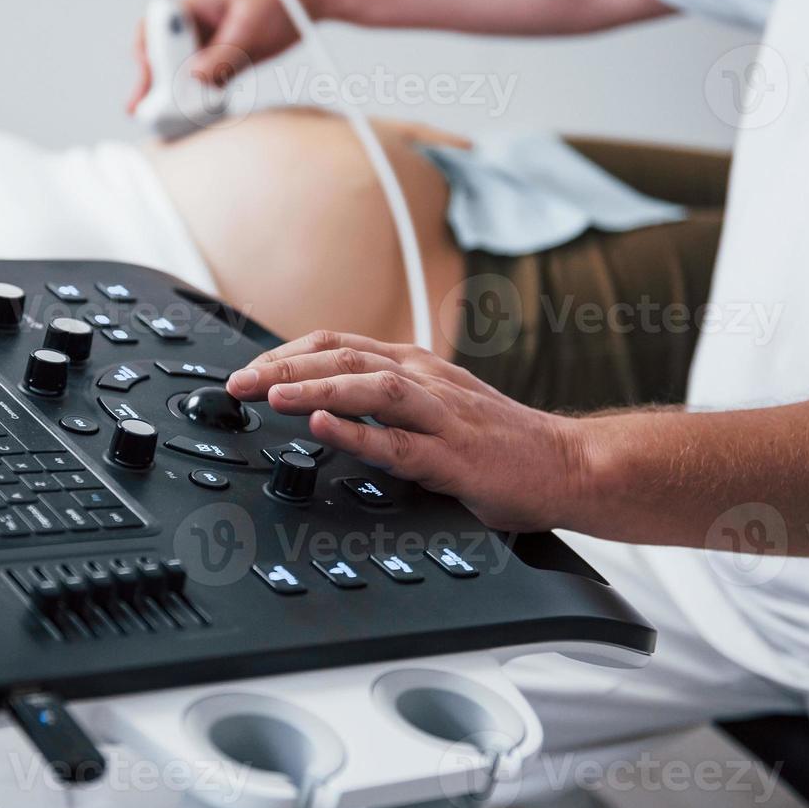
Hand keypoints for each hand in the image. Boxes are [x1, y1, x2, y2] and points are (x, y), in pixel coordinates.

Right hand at [127, 0, 301, 113]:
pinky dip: (200, 103)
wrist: (304, 2)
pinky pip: (204, 88)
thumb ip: (223, 51)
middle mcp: (194, 28)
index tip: (152, 75)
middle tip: (147, 108)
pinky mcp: (222, 66)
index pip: (157, 27)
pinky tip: (196, 117)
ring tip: (166, 120)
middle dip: (154, 82)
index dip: (148, 51)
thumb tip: (195, 77)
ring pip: (181, 76)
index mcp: (193, 6)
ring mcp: (207, 49)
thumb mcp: (249, 23)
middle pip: (163, 56)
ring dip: (174, 97)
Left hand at [226, 331, 588, 531]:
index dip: (287, 353)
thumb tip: (326, 401)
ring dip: (315, 388)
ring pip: (369, 388)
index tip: (249, 370)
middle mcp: (426, 381)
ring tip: (272, 395)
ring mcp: (442, 416)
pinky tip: (325, 427)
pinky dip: (358, 432)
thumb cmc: (501, 441)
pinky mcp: (455, 456)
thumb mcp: (438, 404)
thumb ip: (388, 400)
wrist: (568, 464)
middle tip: (239, 384)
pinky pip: (399, 442)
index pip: (338, 343)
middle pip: (344, 357)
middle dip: (284, 368)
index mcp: (416, 367)